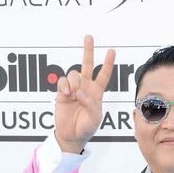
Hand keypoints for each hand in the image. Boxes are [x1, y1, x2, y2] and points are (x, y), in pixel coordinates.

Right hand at [54, 35, 115, 152]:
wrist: (72, 135)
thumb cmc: (86, 127)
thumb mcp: (95, 117)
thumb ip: (91, 104)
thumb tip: (80, 92)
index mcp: (97, 93)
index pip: (103, 75)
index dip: (108, 64)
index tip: (111, 51)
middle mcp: (85, 87)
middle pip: (87, 65)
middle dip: (88, 51)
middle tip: (89, 37)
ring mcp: (73, 89)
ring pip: (73, 73)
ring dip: (74, 81)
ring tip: (73, 93)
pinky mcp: (62, 92)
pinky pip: (62, 81)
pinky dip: (64, 85)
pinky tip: (67, 94)